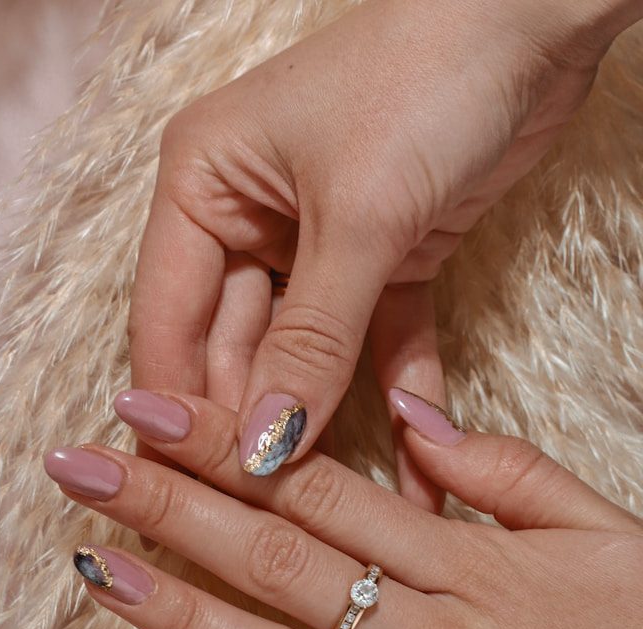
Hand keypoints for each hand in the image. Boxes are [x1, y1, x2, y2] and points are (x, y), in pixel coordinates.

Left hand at [44, 388, 642, 628]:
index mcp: (470, 563)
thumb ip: (511, 472)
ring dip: (179, 617)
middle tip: (82, 470)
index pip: (317, 488)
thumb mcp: (609, 532)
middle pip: (275, 560)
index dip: (227, 445)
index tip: (148, 410)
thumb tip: (417, 423)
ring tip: (93, 573)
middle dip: (170, 508)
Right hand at [129, 0, 641, 505]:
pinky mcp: (380, 260)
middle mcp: (245, 217)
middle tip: (270, 507)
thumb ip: (309, 339)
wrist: (533, 20)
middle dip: (257, 421)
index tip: (185, 487)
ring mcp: (313, 244)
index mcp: (202, 186)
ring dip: (325, 418)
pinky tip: (412, 450)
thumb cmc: (424, 79)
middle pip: (233, 345)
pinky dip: (394, 387)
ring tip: (337, 500)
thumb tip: (263, 444)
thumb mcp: (357, 217)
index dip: (177, 405)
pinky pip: (372, 339)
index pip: (168, 318)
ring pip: (302, 352)